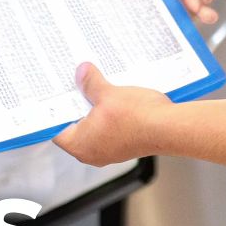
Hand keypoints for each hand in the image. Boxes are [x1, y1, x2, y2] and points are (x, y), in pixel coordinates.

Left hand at [52, 63, 172, 165]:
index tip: (57, 92)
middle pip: (76, 125)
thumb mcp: (108, 94)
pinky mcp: (124, 145)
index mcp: (81, 145)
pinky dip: (109, 115)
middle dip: (78, 104)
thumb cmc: (138, 118)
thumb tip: (81, 72)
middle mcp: (92, 152)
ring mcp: (109, 151)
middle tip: (76, 83)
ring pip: (94, 126)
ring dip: (95, 108)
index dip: (56, 108)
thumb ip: (90, 83)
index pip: (56, 127)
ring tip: (96, 87)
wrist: (170, 128)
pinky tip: (115, 97)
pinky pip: (109, 128)